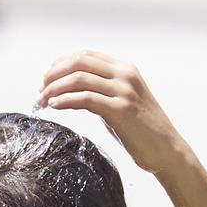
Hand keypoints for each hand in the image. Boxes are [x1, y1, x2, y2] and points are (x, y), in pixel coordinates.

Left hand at [37, 51, 185, 174]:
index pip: (86, 55)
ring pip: (79, 79)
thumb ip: (102, 94)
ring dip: (55, 88)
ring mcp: (123, 91)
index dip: (62, 62)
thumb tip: (76, 94)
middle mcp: (124, 75)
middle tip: (40, 89)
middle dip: (54, 73)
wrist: (166, 150)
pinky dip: (65, 100)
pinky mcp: (119, 110)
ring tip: (42, 101)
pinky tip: (54, 106)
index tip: (46, 76)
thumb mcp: (121, 105)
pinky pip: (85, 99)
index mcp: (125, 70)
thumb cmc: (143, 132)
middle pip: (79, 62)